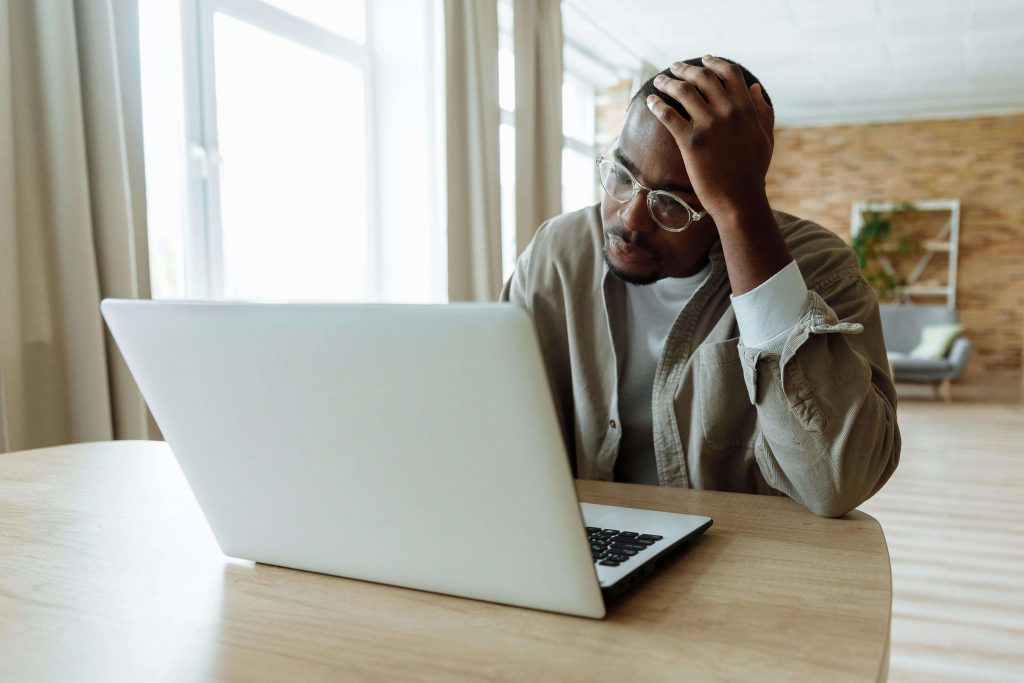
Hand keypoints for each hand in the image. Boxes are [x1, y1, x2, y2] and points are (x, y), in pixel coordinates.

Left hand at [646, 55, 774, 220]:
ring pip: (683, 91)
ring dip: (668, 82)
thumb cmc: (752, 173)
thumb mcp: (765, 138)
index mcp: (746, 109)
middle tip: (674, 67)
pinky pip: (669, 114)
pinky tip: (650, 101)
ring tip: (658, 81)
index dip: (714, 62)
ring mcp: (709, 125)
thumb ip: (762, 111)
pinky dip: (657, 104)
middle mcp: (728, 112)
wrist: (739, 200)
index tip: (704, 59)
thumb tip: (754, 87)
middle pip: (703, 77)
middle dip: (686, 68)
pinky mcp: (691, 141)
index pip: (729, 73)